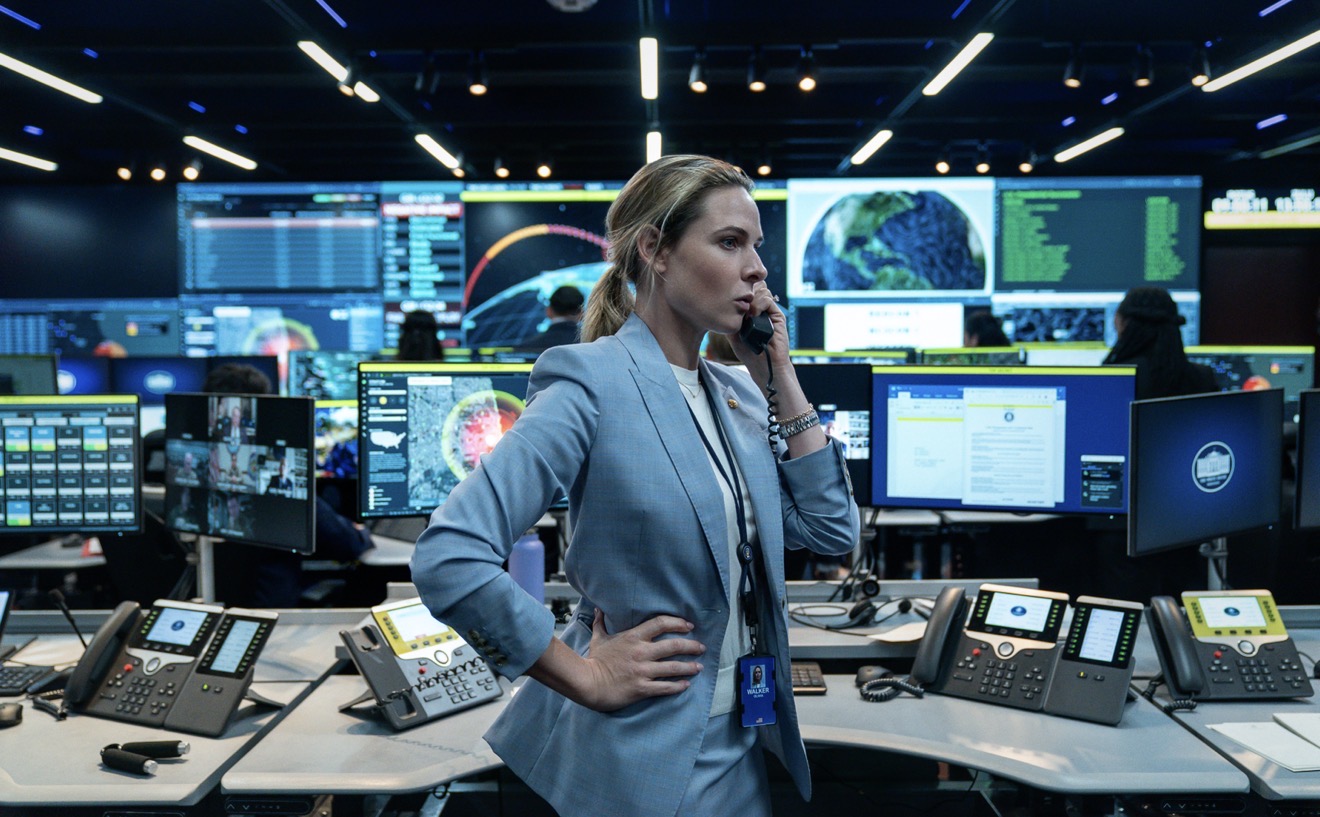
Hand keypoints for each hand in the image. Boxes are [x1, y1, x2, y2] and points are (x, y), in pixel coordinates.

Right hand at [576, 609, 704, 711]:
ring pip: (673, 667)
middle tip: (701, 647)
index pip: (661, 623)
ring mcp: (643, 671)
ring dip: (689, 666)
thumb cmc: (594, 661)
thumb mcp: (598, 638)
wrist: (587, 683)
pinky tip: (686, 684)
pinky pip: (665, 687)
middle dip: (691, 645)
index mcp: (633, 637)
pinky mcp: (642, 688)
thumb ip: (601, 623)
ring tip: (699, 666)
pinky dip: (677, 686)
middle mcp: (641, 652)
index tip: (688, 626)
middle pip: (673, 645)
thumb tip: (598, 609)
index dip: (678, 623)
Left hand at [729, 281, 787, 374]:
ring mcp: (769, 310)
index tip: (730, 299)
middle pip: (753, 285)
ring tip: (747, 315)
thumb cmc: (748, 353)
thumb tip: (724, 301)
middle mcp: (759, 308)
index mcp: (749, 310)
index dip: (738, 289)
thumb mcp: (731, 333)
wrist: (764, 364)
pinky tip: (754, 316)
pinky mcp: (777, 315)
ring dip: (751, 299)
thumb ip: (730, 317)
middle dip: (745, 291)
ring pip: (761, 289)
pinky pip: (767, 299)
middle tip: (739, 307)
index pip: (745, 289)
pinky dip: (758, 305)